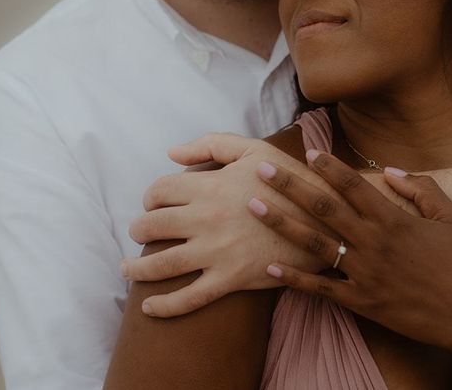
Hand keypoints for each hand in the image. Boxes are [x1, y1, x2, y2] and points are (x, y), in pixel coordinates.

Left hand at [122, 134, 327, 316]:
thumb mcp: (254, 149)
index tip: (154, 203)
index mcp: (210, 185)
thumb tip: (172, 153)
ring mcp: (216, 251)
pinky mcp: (230, 279)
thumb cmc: (288, 179)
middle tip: (140, 234)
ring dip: (136, 268)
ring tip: (127, 269)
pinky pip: (189, 298)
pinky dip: (164, 306)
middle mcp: (206, 218)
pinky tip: (149, 307)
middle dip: (139, 230)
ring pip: (161, 264)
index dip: (150, 197)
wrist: (324, 217)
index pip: (159, 191)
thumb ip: (211, 145)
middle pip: (151, 226)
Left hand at [248, 150, 451, 351]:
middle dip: (290, 185)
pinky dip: (295, 278)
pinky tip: (270, 266)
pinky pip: (321, 288)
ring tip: (254, 206)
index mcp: (393, 219)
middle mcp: (373, 242)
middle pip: (323, 207)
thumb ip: (421, 188)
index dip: (329, 166)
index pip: (352, 184)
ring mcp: (364, 273)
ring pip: (313, 243)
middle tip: (262, 170)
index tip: (308, 152)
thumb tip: (389, 171)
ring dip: (281, 222)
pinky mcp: (361, 301)